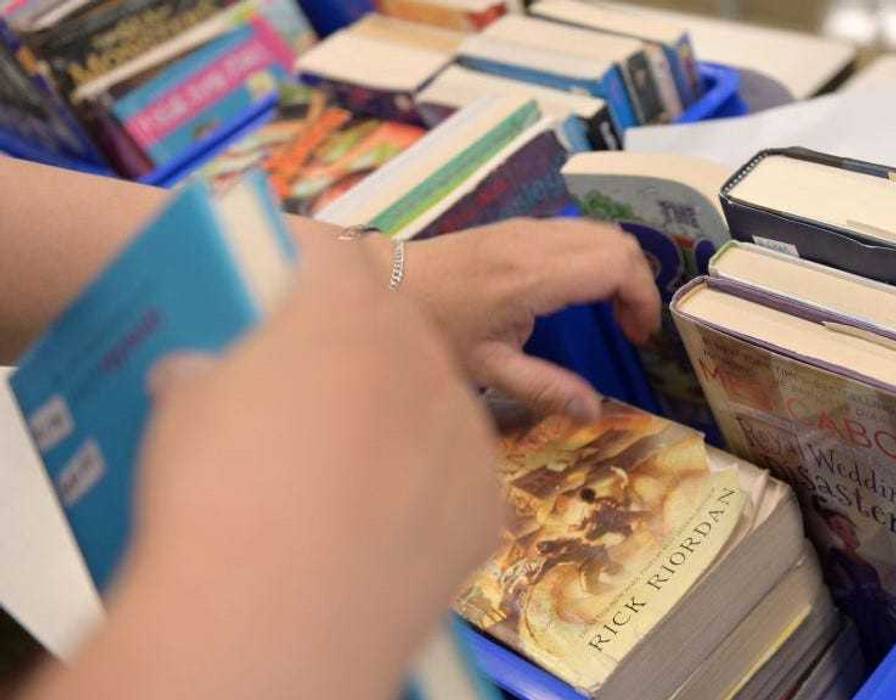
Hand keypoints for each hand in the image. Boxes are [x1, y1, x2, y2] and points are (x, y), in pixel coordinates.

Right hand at [36, 246, 502, 699]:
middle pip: (398, 335)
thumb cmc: (218, 489)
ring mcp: (467, 429)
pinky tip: (384, 532)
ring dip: (403, 427)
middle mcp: (422, 357)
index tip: (290, 306)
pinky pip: (459, 480)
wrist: (277, 610)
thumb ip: (205, 375)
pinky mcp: (489, 503)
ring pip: (439, 408)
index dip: (312, 280)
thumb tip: (199, 376)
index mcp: (345, 311)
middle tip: (316, 406)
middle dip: (362, 358)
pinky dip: (428, 495)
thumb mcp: (182, 410)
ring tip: (349, 482)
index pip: (337, 262)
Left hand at [396, 218, 660, 423]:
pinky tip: (583, 295)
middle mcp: (536, 241)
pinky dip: (598, 258)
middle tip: (631, 330)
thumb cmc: (434, 329)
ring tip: (614, 314)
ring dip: (621, 269)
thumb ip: (545, 389)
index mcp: (534, 275)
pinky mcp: (518, 226)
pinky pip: (579, 231)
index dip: (644, 298)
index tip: (640, 336)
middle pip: (620, 242)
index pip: (618, 265)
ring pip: (602, 232)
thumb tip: (594, 412)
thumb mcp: (489, 369)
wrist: (384, 283)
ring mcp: (527, 227)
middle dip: (640, 284)